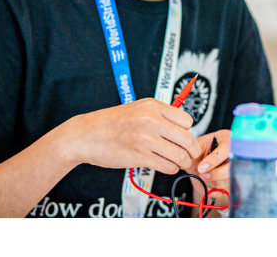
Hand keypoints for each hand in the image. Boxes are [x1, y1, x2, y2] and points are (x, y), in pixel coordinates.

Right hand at [60, 98, 202, 173]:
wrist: (84, 135)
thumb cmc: (111, 123)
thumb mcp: (137, 109)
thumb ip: (159, 115)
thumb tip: (184, 128)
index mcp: (152, 106)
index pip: (187, 121)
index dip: (187, 132)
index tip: (183, 139)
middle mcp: (150, 120)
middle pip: (188, 139)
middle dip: (192, 151)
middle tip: (189, 156)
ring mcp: (145, 138)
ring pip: (180, 155)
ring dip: (182, 162)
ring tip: (177, 162)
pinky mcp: (138, 156)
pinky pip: (167, 166)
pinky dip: (170, 169)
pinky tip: (164, 166)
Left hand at [187, 130, 231, 205]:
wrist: (204, 162)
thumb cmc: (203, 150)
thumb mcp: (198, 145)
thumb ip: (195, 150)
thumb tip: (190, 159)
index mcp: (228, 141)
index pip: (226, 150)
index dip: (213, 160)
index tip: (201, 168)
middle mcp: (237, 156)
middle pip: (230, 169)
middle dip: (214, 174)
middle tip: (201, 174)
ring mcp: (237, 171)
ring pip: (225, 182)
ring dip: (210, 182)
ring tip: (203, 175)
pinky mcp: (233, 184)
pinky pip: (223, 192)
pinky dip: (212, 190)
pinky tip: (208, 182)